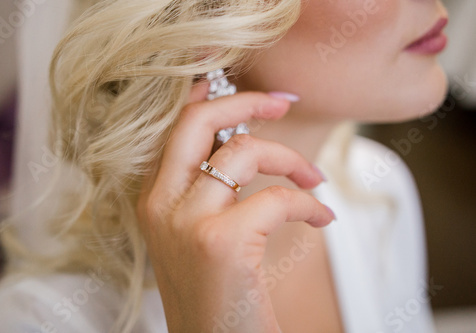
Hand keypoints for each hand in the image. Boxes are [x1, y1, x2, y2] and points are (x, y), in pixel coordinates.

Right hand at [137, 82, 333, 332]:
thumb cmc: (214, 294)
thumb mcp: (198, 236)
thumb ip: (208, 191)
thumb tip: (239, 146)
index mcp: (154, 201)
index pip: (177, 128)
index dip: (214, 99)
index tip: (253, 96)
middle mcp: (160, 205)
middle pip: (197, 121)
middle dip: (243, 101)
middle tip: (281, 102)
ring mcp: (187, 222)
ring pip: (244, 152)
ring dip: (290, 159)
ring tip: (314, 180)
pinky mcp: (221, 242)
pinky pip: (277, 198)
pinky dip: (307, 202)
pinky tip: (321, 218)